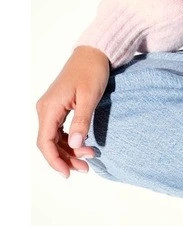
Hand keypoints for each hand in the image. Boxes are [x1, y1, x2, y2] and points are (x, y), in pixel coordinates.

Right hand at [35, 46, 109, 177]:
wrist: (94, 52)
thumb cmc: (92, 71)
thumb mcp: (90, 96)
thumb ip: (81, 121)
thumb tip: (74, 145)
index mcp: (50, 107)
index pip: (45, 142)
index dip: (54, 160)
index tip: (67, 173)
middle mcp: (46, 109)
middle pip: (49, 143)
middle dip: (65, 158)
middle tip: (85, 168)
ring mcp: (51, 108)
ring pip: (55, 138)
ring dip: (69, 150)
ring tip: (88, 159)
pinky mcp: (59, 106)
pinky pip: (60, 129)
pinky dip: (70, 140)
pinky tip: (83, 145)